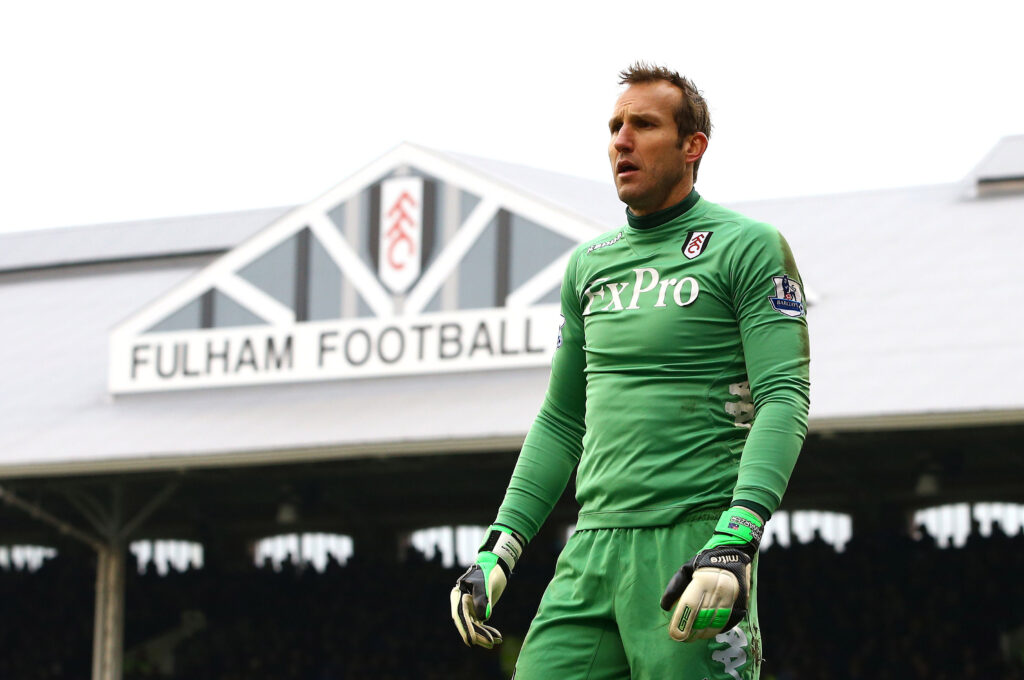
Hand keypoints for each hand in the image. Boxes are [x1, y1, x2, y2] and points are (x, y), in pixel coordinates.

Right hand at [450, 525, 524, 647]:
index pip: (460, 615)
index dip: (465, 628)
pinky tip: (497, 637)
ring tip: (496, 642)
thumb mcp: (486, 583)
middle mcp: (462, 603)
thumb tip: (483, 619)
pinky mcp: (478, 611)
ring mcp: (470, 608)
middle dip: (478, 634)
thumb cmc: (489, 570)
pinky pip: (481, 624)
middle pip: (467, 623)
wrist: (496, 565)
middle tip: (489, 643)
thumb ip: (483, 599)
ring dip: (484, 635)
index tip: (471, 640)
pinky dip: (488, 631)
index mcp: (459, 595)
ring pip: (474, 626)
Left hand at [660, 507, 763, 641]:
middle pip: (702, 618)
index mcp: (703, 579)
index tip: (673, 633)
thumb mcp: (686, 568)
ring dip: (703, 634)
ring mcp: (732, 598)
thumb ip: (675, 587)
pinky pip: (728, 623)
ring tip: (692, 637)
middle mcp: (719, 589)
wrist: (735, 552)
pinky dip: (716, 630)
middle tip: (681, 638)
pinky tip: (707, 632)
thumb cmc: (705, 561)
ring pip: (715, 623)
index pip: (690, 605)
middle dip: (690, 632)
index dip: (681, 621)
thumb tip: (665, 607)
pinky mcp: (741, 604)